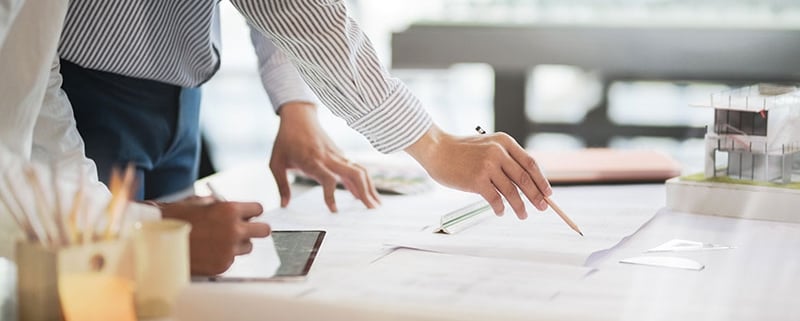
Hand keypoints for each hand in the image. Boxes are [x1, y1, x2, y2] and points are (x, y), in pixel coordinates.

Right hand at [159, 196, 270, 275]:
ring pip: (248, 246)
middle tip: (246, 228)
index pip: (258, 209)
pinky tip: (208, 251)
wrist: (155, 242)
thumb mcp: (198, 202)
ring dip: (239, 243)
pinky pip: (232, 259)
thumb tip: (232, 208)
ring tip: (219, 240)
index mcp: (229, 210)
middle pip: (263, 230)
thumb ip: (219, 205)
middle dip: (255, 228)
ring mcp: (229, 250)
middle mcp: (234, 231)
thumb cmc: (173, 219)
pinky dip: (224, 255)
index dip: (252, 211)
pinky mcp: (222, 266)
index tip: (249, 214)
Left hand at [269, 102, 379, 211]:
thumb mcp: (276, 162)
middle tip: (372, 210)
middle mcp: (329, 158)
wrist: (298, 117)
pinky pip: (357, 169)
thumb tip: (284, 205)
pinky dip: (364, 182)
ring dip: (370, 187)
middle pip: (354, 174)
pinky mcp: (341, 155)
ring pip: (360, 171)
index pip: (327, 179)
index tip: (334, 210)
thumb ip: (281, 185)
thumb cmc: (285, 140)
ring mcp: (338, 155)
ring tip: (376, 205)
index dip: (331, 195)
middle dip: (365, 192)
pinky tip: (367, 195)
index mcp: (312, 160)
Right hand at [405, 125, 551, 219]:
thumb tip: (525, 183)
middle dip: (536, 196)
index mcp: (505, 142)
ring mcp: (488, 166)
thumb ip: (504, 159)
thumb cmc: (461, 151)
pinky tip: (500, 212)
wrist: (437, 150)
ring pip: (512, 191)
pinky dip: (500, 208)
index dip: (541, 180)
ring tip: (523, 215)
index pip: (530, 163)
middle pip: (524, 178)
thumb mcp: (487, 146)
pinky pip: (495, 199)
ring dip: (519, 206)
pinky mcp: (477, 180)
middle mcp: (498, 152)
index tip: (548, 193)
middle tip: (542, 208)